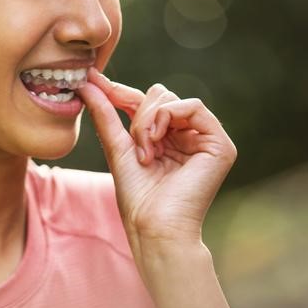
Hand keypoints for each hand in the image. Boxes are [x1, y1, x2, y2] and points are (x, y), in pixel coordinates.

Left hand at [78, 69, 237, 246]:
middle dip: (138, 115)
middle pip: (159, 95)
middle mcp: (186, 136)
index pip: (145, 102)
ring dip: (148, 121)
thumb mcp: (116, 146)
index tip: (93, 82)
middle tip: (134, 146)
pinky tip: (157, 141)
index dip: (121, 92)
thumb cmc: (136, 196)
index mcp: (166, 138)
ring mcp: (204, 140)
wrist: (153, 226)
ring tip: (145, 151)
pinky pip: (193, 106)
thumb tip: (87, 82)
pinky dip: (168, 117)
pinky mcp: (220, 145)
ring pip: (171, 99)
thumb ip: (105, 113)